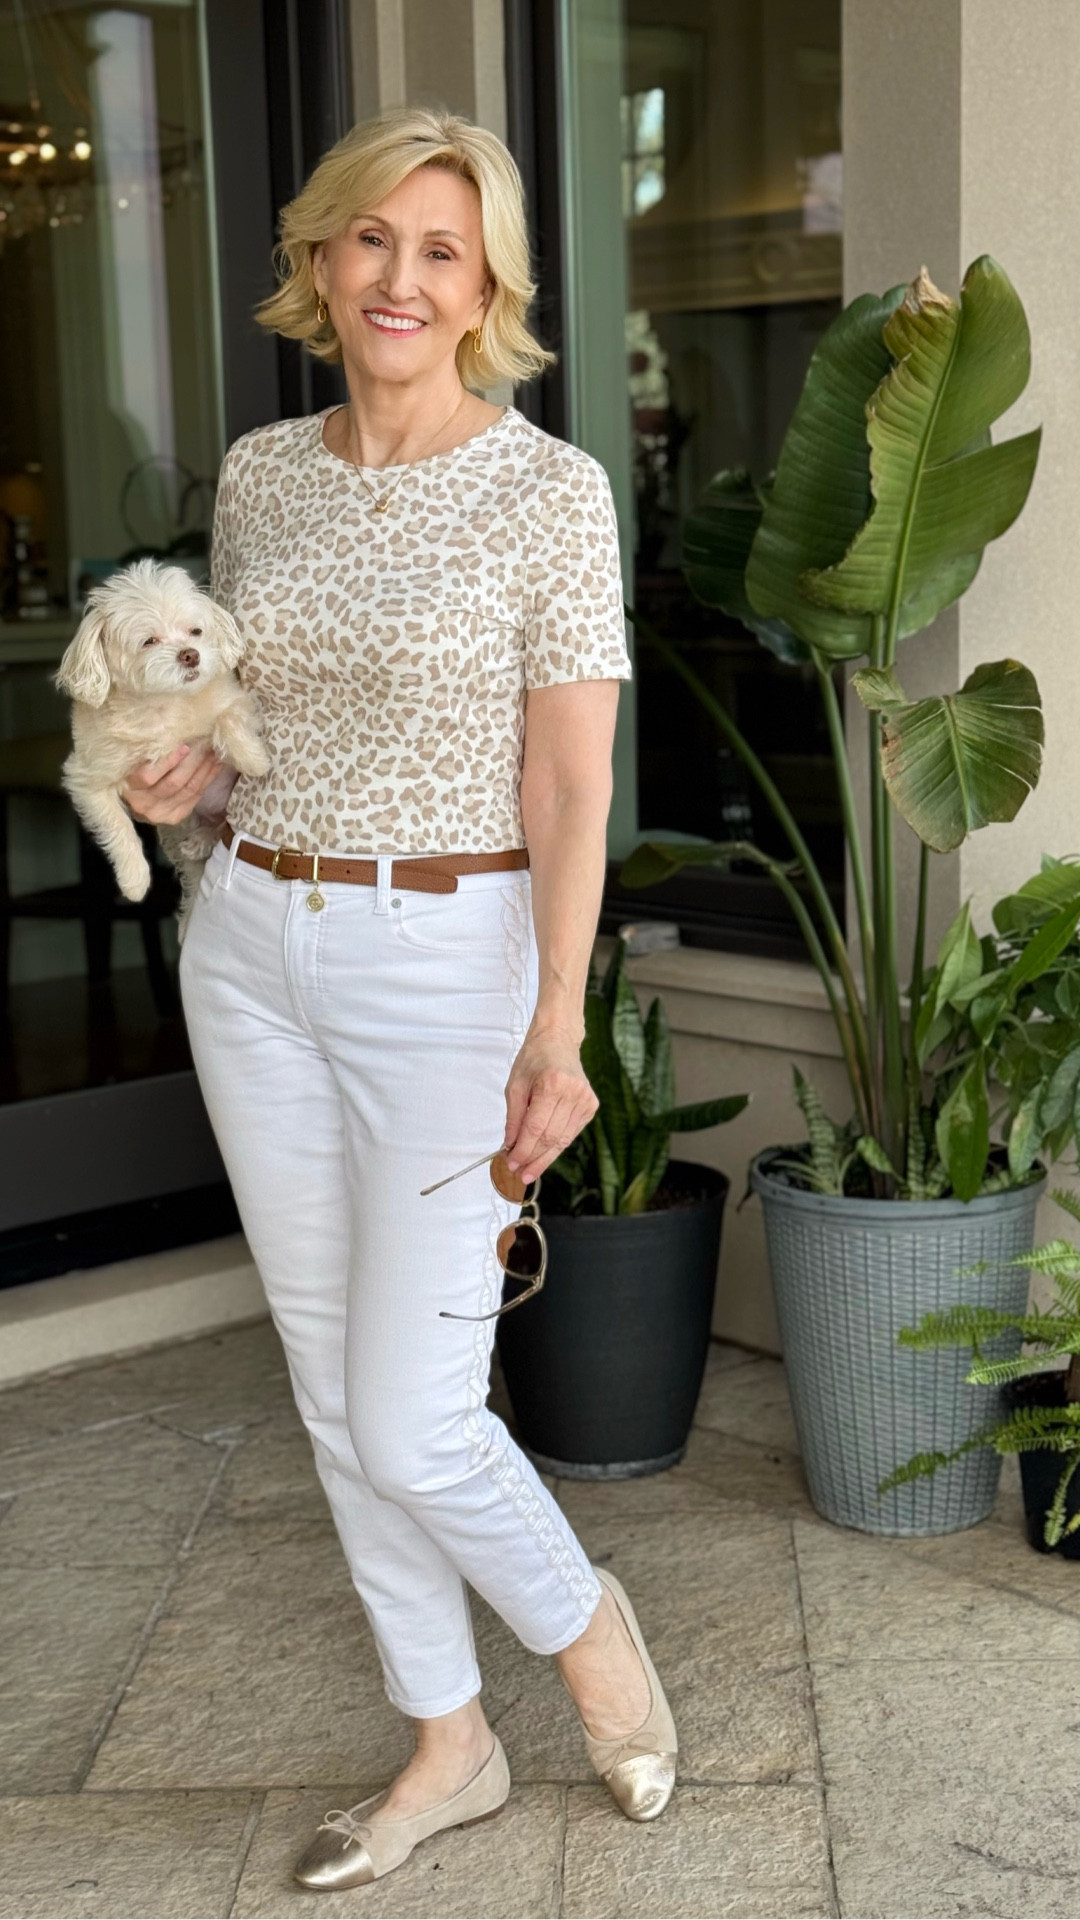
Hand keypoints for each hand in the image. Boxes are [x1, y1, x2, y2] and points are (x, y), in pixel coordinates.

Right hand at [120, 743, 229, 825]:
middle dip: (194, 761)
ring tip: (214, 752)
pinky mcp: (174, 817)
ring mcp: (160, 813)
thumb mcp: (132, 762)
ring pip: (188, 790)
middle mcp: (143, 804)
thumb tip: (173, 734)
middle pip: (174, 782)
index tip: (184, 745)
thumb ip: (146, 752)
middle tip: (206, 743)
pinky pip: (195, 798)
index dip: (169, 761)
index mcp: (129, 787)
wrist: (131, 800)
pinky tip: (216, 766)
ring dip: (205, 769)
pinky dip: (207, 780)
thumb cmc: (131, 772)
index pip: (148, 776)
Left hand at [502, 1023, 597, 1184]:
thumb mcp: (515, 1086)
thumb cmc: (534, 1060)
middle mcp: (573, 1093)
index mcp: (552, 1085)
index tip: (510, 1164)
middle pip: (550, 1138)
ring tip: (529, 1171)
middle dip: (533, 1159)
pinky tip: (544, 1154)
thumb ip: (513, 1119)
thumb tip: (510, 1147)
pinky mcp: (591, 1106)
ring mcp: (585, 1100)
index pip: (535, 1128)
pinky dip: (556, 1146)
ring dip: (544, 1158)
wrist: (558, 1041)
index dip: (522, 1150)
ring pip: (563, 1140)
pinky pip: (571, 1134)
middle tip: (519, 1173)